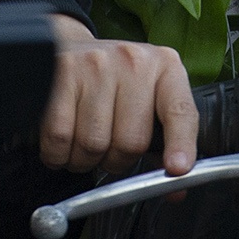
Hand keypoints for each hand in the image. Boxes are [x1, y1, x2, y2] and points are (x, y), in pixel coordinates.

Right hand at [43, 13, 197, 176]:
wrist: (72, 49)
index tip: (177, 169)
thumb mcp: (149, 98)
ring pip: (93, 146)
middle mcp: (133, 61)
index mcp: (164, 68)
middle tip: (109, 148)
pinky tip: (64, 140)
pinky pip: (60, 139)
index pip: (180, 111)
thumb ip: (165, 141)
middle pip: (130, 142)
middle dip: (116, 161)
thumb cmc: (115, 82)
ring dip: (85, 160)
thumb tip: (175, 189)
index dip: (180, 143)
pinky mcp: (62, 74)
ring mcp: (96, 65)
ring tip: (85, 140)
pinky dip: (58, 154)